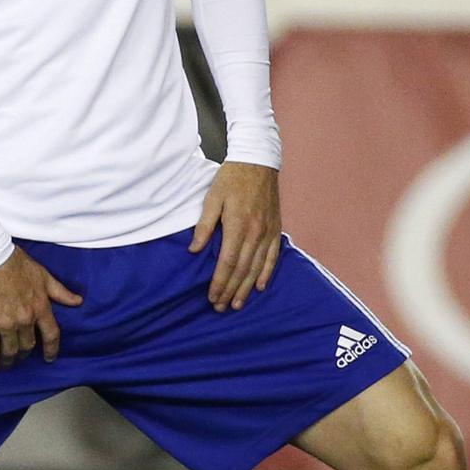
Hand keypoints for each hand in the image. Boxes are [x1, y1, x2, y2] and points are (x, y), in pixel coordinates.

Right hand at [0, 247, 82, 372]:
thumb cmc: (15, 263)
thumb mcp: (43, 275)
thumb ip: (60, 291)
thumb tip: (78, 301)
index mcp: (41, 307)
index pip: (51, 335)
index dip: (51, 349)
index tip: (49, 358)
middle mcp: (25, 319)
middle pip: (28, 346)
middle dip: (25, 355)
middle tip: (21, 359)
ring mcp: (6, 324)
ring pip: (10, 350)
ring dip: (9, 361)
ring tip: (6, 366)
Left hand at [189, 162, 281, 311]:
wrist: (258, 161)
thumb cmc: (231, 179)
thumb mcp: (212, 199)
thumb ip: (204, 226)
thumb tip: (194, 250)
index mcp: (237, 226)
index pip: (227, 263)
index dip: (219, 283)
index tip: (211, 297)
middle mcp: (255, 232)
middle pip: (242, 270)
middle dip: (230, 291)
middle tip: (220, 307)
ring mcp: (268, 232)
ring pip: (257, 267)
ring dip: (246, 288)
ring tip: (237, 304)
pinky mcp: (275, 228)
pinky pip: (273, 256)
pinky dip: (266, 273)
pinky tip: (259, 287)